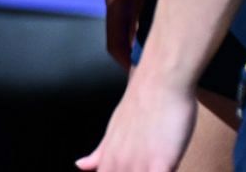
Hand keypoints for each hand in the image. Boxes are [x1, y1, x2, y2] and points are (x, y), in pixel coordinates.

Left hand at [76, 69, 196, 171]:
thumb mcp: (114, 129)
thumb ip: (100, 152)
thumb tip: (80, 166)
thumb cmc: (142, 105)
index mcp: (109, 159)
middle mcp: (120, 164)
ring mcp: (139, 164)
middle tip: (141, 171)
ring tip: (150, 169)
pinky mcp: (161, 162)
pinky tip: (164, 171)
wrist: (161, 82)